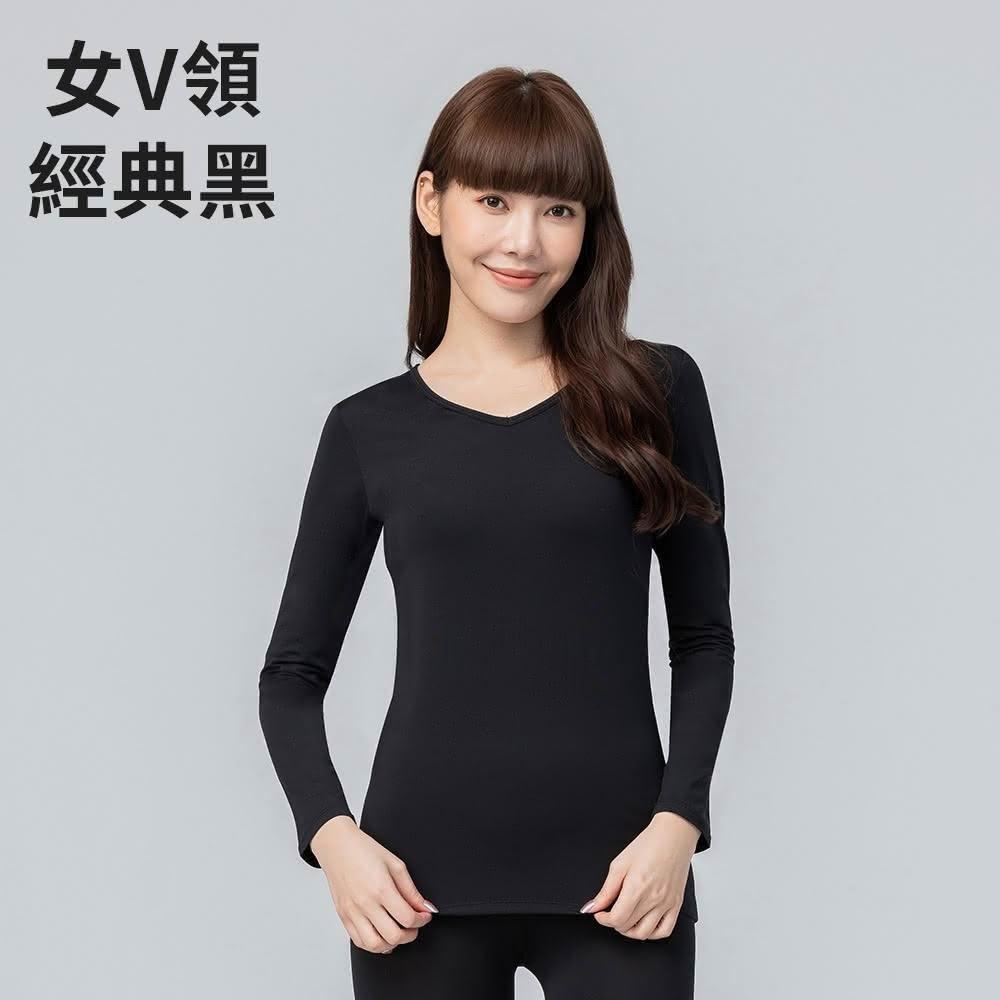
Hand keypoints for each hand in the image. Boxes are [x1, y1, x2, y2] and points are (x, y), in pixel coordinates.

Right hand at [310, 815, 437, 953]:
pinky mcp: (343, 917)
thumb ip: (411, 890)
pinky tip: (382, 935)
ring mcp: (352, 913)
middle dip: (410, 934)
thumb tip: (425, 907)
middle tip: (415, 925)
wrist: (337, 847)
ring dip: (392, 944)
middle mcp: (365, 904)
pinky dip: (374, 944)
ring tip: (399, 932)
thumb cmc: (364, 851)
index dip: (422, 920)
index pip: (407, 917)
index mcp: (381, 889)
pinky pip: (359, 942)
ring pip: (375, 945)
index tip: (425, 915)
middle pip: (394, 936)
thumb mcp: (395, 864)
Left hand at [579, 811, 698, 938]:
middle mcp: (653, 899)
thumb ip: (606, 890)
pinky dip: (652, 933)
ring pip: (645, 934)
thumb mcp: (620, 864)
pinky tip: (643, 923)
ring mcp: (666, 904)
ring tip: (625, 918)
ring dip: (630, 931)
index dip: (603, 919)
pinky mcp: (676, 905)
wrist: (672, 837)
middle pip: (628, 926)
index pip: (617, 919)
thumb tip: (591, 907)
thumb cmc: (647, 846)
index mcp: (637, 888)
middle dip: (614, 922)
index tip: (599, 912)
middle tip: (610, 911)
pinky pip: (665, 931)